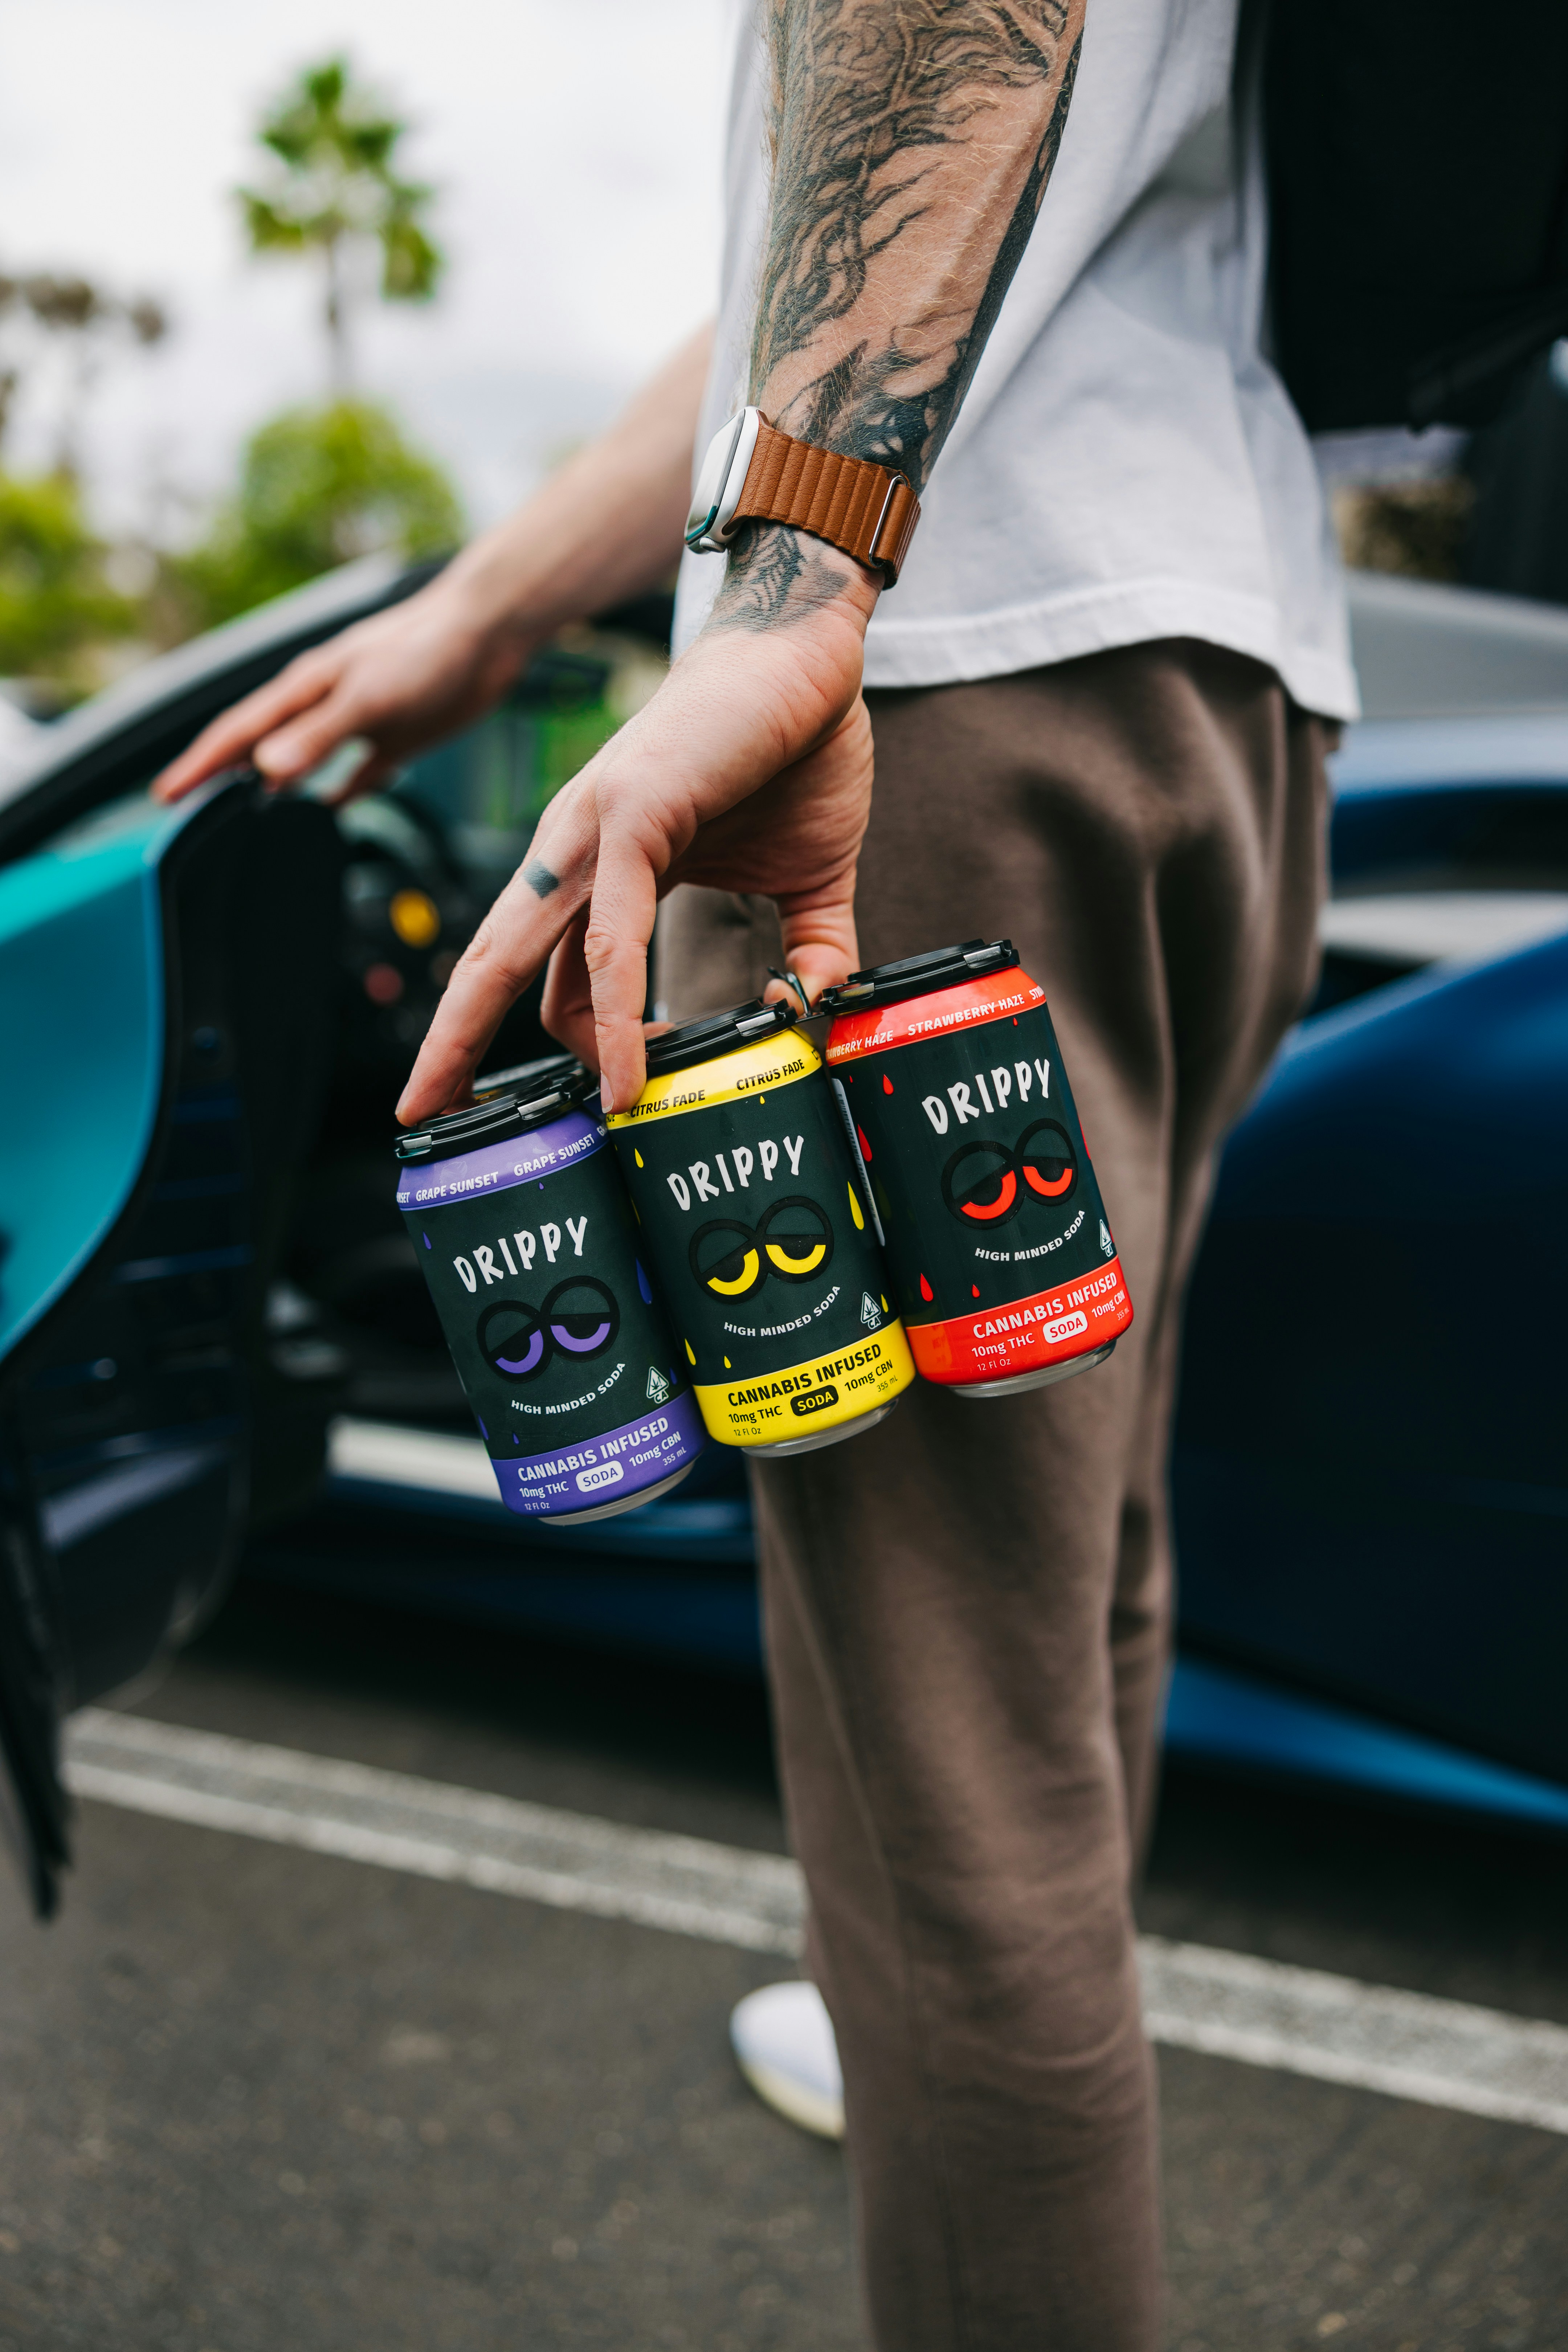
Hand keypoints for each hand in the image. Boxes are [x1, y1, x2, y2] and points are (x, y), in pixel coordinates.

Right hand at [152, 571, 538, 804]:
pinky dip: (338, 793)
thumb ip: (318, 736)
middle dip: (222, 778)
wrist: (486, 632)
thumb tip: (265, 769)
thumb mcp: (367, 700)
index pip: (237, 735)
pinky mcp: (395, 735)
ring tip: (249, 818)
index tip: (166, 797)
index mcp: (304, 691)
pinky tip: (329, 812)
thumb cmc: (425, 651)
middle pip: (260, 749)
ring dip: (275, 788)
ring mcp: (357, 721)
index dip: (199, 766)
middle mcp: (323, 705)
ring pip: (302, 761)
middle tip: (191, 813)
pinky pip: (356, 773)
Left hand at [396, 529, 878, 1124]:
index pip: (543, 968)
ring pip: (513, 958)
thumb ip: (808, 952)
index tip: (568, 1101)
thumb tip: (809, 1015)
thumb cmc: (797, 752)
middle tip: (421, 1116)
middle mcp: (573, 854)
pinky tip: (631, 1074)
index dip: (543, 1037)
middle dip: (449, 1046)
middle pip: (489, 968)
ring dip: (512, 1048)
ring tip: (578, 1125)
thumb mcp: (804, 882)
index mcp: (601, 868)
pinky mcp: (627, 816)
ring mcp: (589, 833)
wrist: (811, 654)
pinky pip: (608, 941)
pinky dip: (616, 1016)